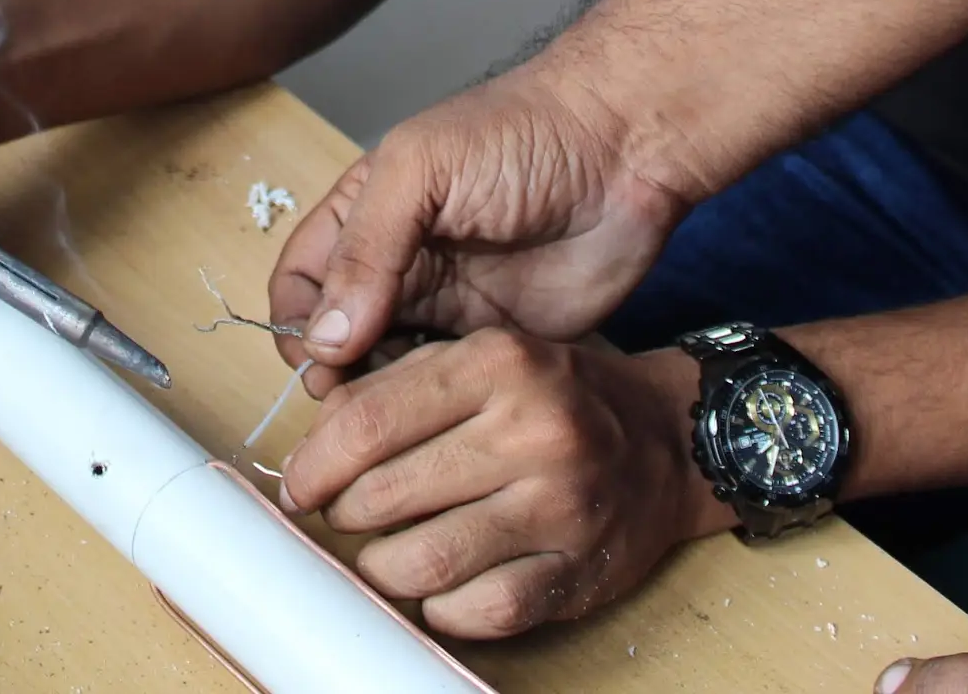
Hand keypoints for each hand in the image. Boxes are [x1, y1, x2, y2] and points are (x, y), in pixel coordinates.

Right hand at [266, 69, 683, 388]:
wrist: (624, 153)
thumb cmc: (518, 137)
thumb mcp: (422, 171)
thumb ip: (367, 249)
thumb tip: (324, 336)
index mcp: (364, 217)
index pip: (299, 282)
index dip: (296, 323)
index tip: (315, 360)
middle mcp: (398, 269)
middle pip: (337, 340)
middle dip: (334, 375)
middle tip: (352, 403)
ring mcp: (447, 309)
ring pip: (388, 372)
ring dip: (381, 398)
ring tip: (397, 413)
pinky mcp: (496, 344)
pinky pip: (449, 388)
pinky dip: (435, 408)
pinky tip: (443, 414)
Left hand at [275, 327, 718, 638]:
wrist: (667, 440)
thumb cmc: (555, 396)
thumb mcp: (482, 357)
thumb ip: (397, 386)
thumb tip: (314, 442)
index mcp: (501, 363)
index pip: (368, 422)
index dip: (316, 463)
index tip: (300, 482)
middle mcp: (535, 432)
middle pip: (385, 496)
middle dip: (344, 513)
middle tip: (342, 513)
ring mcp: (561, 508)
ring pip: (422, 563)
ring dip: (381, 565)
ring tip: (384, 549)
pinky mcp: (577, 571)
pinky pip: (477, 612)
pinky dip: (439, 605)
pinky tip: (440, 581)